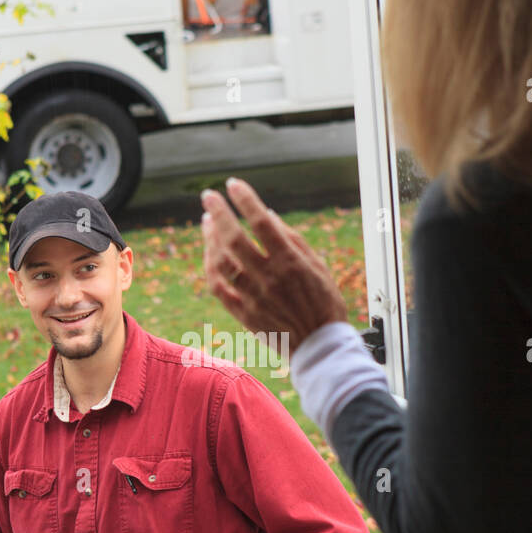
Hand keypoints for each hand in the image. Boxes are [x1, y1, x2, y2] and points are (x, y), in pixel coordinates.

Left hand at [200, 176, 347, 353]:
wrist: (320, 348)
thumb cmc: (324, 303)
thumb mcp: (318, 267)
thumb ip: (292, 240)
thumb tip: (267, 216)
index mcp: (291, 262)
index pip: (262, 223)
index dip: (245, 200)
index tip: (233, 184)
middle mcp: (269, 278)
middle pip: (234, 239)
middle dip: (218, 213)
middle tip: (209, 196)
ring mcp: (253, 297)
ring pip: (221, 263)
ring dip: (210, 239)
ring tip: (207, 221)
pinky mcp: (244, 314)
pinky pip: (218, 288)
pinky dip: (210, 267)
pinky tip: (209, 252)